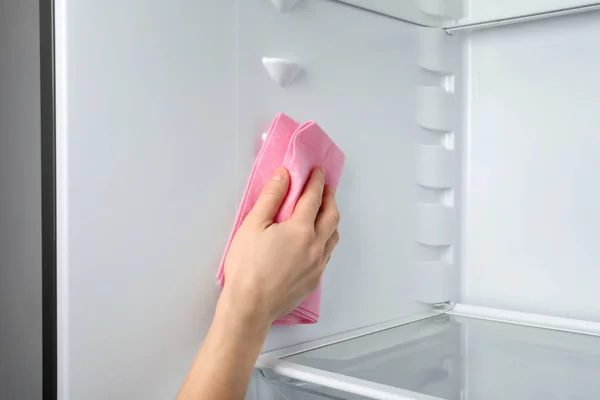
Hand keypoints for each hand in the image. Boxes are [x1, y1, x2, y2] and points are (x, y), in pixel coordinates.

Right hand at [221, 167, 339, 326]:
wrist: (250, 307)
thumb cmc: (247, 266)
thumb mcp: (253, 225)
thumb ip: (271, 198)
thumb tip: (284, 176)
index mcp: (301, 230)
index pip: (314, 198)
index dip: (316, 182)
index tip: (318, 172)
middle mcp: (315, 246)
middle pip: (332, 216)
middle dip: (330, 198)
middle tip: (325, 188)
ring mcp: (317, 265)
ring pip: (333, 236)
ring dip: (331, 219)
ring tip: (324, 212)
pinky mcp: (314, 281)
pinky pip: (327, 254)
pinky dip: (326, 240)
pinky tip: (317, 240)